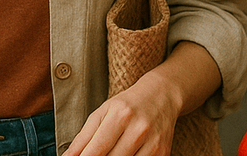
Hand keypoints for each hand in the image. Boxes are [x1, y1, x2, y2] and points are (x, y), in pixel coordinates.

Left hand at [63, 74, 179, 155]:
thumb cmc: (126, 105)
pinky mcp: (163, 153)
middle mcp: (139, 130)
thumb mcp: (102, 113)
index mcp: (120, 115)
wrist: (161, 96)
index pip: (98, 148)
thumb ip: (83, 137)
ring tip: (107, 154)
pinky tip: (123, 155)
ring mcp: (153, 143)